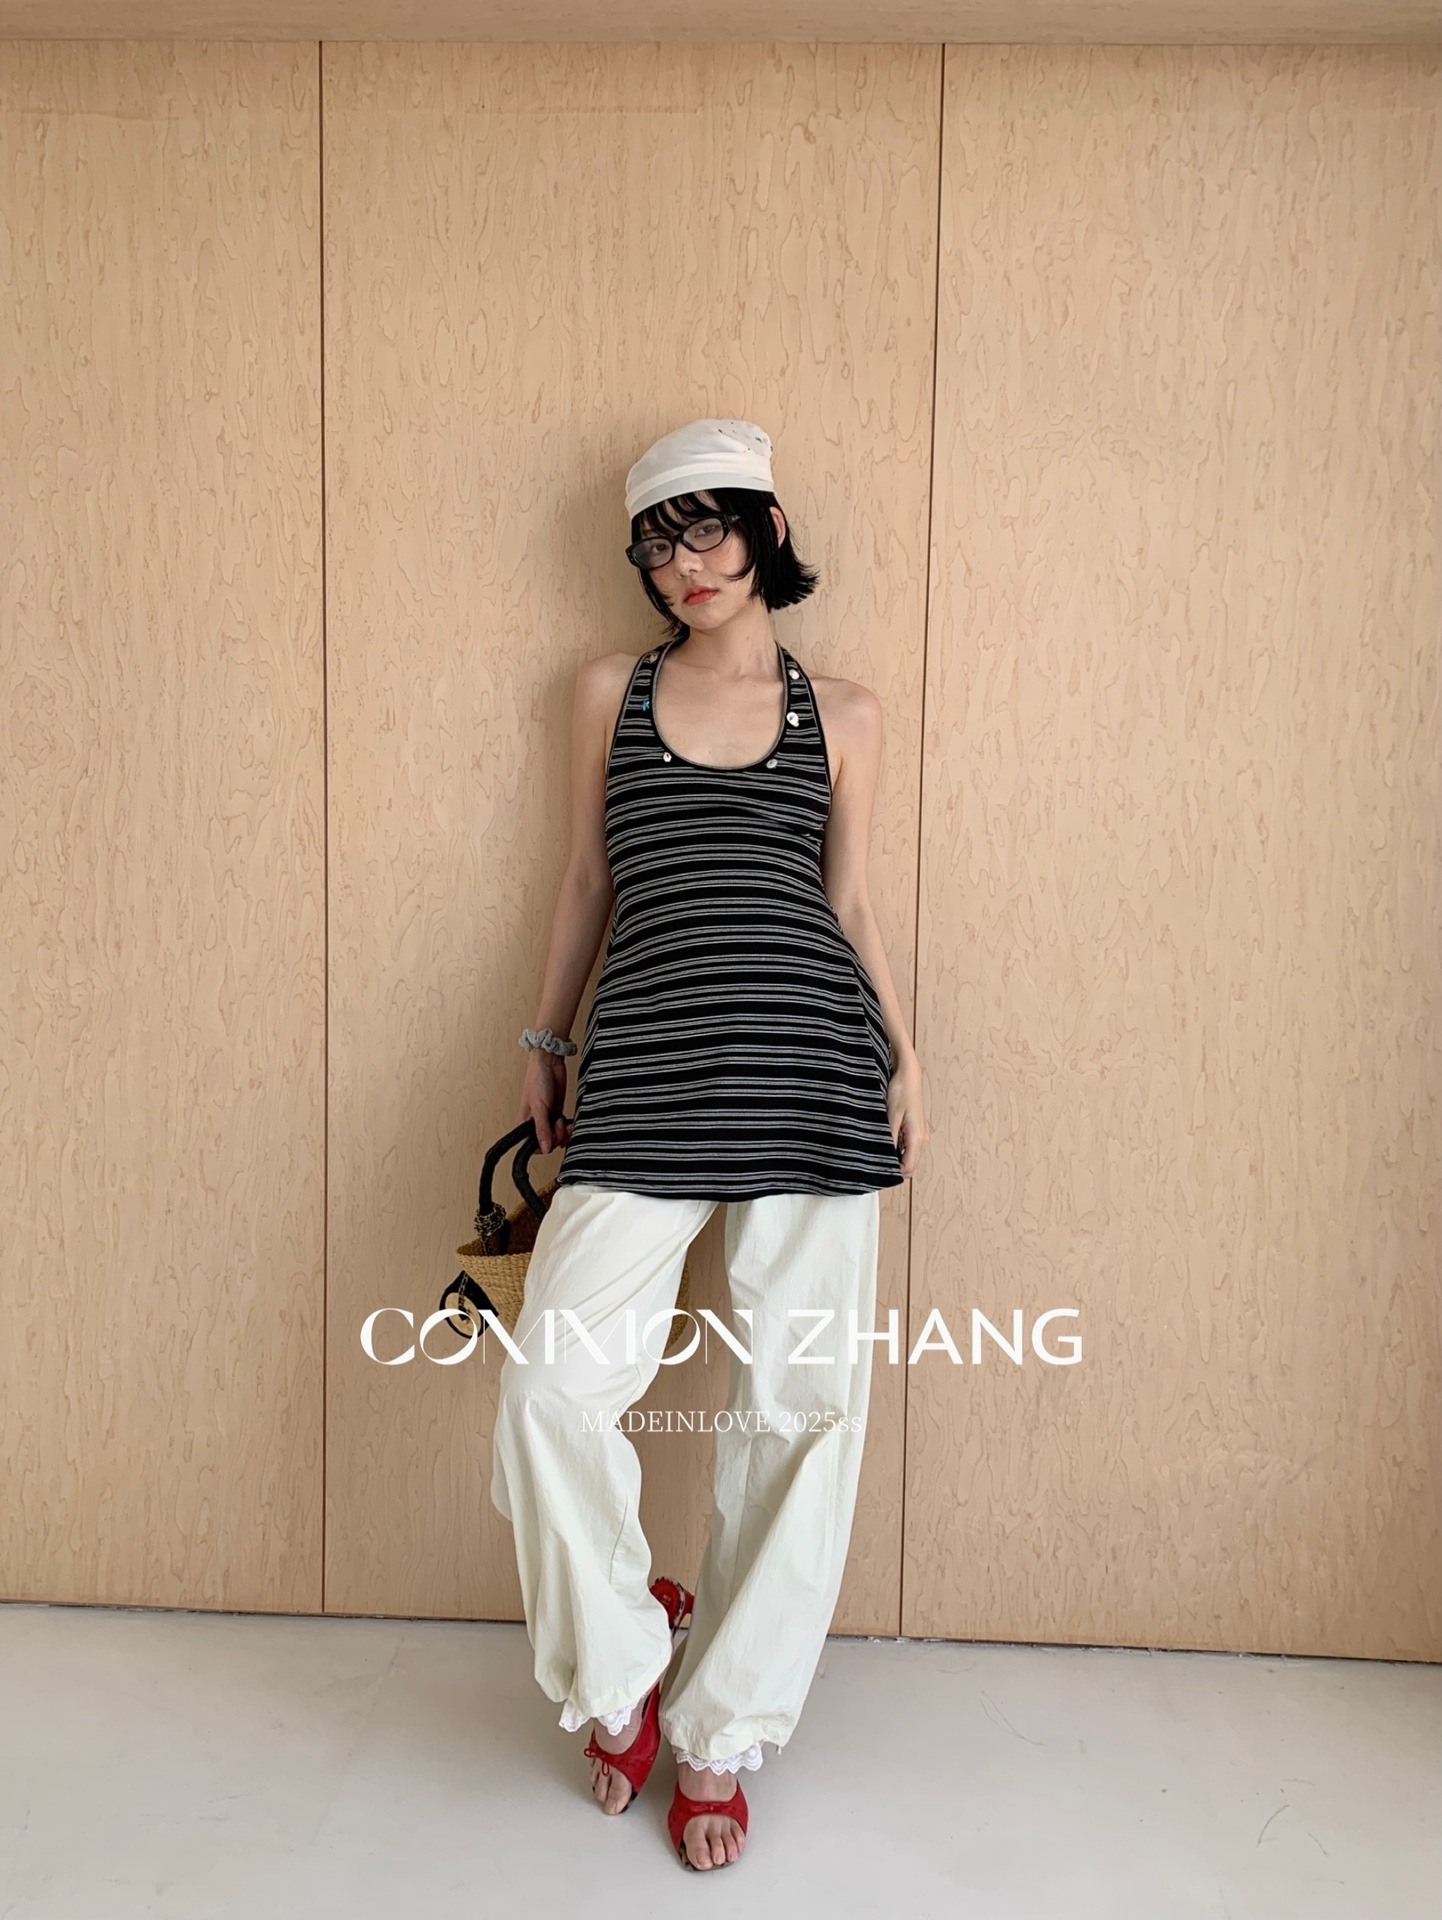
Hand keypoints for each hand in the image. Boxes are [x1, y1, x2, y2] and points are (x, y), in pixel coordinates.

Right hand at [517, 1048, 572, 1155]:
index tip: (550, 1140)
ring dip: (563, 1133)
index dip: (543, 1146)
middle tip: (558, 1126)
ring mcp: (548, 1117)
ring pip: (557, 1136)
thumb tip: (545, 1148)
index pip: (532, 1145)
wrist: (549, 1063)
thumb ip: (542, 1129)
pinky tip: (568, 1123)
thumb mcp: (539, 1107)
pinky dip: (567, 1128)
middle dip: (556, 1137)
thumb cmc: (537, 1080)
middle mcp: (535, 1122)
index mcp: (524, 1122)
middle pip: (547, 1142)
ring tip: (563, 1123)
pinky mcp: (558, 1112)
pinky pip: (563, 1128)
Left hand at [886, 1053, 929, 1178]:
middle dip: (894, 1167)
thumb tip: (883, 1159)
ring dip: (896, 1157)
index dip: (894, 1173)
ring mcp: (921, 1134)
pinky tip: (887, 1139)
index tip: (878, 1171)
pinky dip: (899, 1147)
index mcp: (917, 1138)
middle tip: (876, 1161)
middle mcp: (922, 1138)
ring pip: (909, 1156)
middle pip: (910, 1165)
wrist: (908, 1075)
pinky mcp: (917, 1129)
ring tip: (880, 1148)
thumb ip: (888, 1140)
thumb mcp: (890, 1117)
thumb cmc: (901, 1091)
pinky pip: (909, 1146)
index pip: (908, 1169)